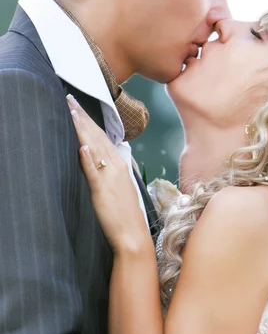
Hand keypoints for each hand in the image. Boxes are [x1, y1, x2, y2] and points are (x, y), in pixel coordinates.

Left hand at [67, 95, 148, 252]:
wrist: (133, 234)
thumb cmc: (126, 214)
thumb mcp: (121, 187)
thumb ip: (112, 170)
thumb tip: (102, 157)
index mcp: (120, 165)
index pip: (102, 137)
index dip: (89, 121)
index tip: (77, 107)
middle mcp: (115, 166)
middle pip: (97, 137)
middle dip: (82, 117)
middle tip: (69, 99)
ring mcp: (109, 177)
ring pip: (94, 148)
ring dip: (83, 129)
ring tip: (72, 112)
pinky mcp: (102, 190)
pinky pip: (94, 172)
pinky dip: (88, 158)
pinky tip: (82, 146)